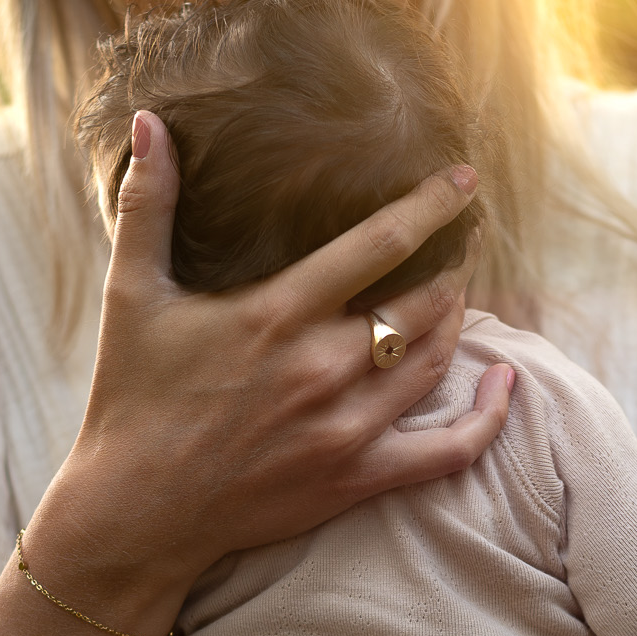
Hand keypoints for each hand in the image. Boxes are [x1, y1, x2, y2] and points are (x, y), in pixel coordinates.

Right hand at [31, 110, 516, 610]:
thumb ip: (147, 205)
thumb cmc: (132, 400)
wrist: (138, 511)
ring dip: (458, 320)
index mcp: (278, 314)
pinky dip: (487, 418)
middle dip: (453, 263)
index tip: (462, 181)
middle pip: (423, 301)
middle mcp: (323, 368)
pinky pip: (448, 451)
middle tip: (462, 239)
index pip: (380, 242)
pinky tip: (504, 384)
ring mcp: (346, 428)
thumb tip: (152, 123)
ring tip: (459, 292)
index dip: (431, 205)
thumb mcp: (131, 296)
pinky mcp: (356, 479)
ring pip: (435, 360)